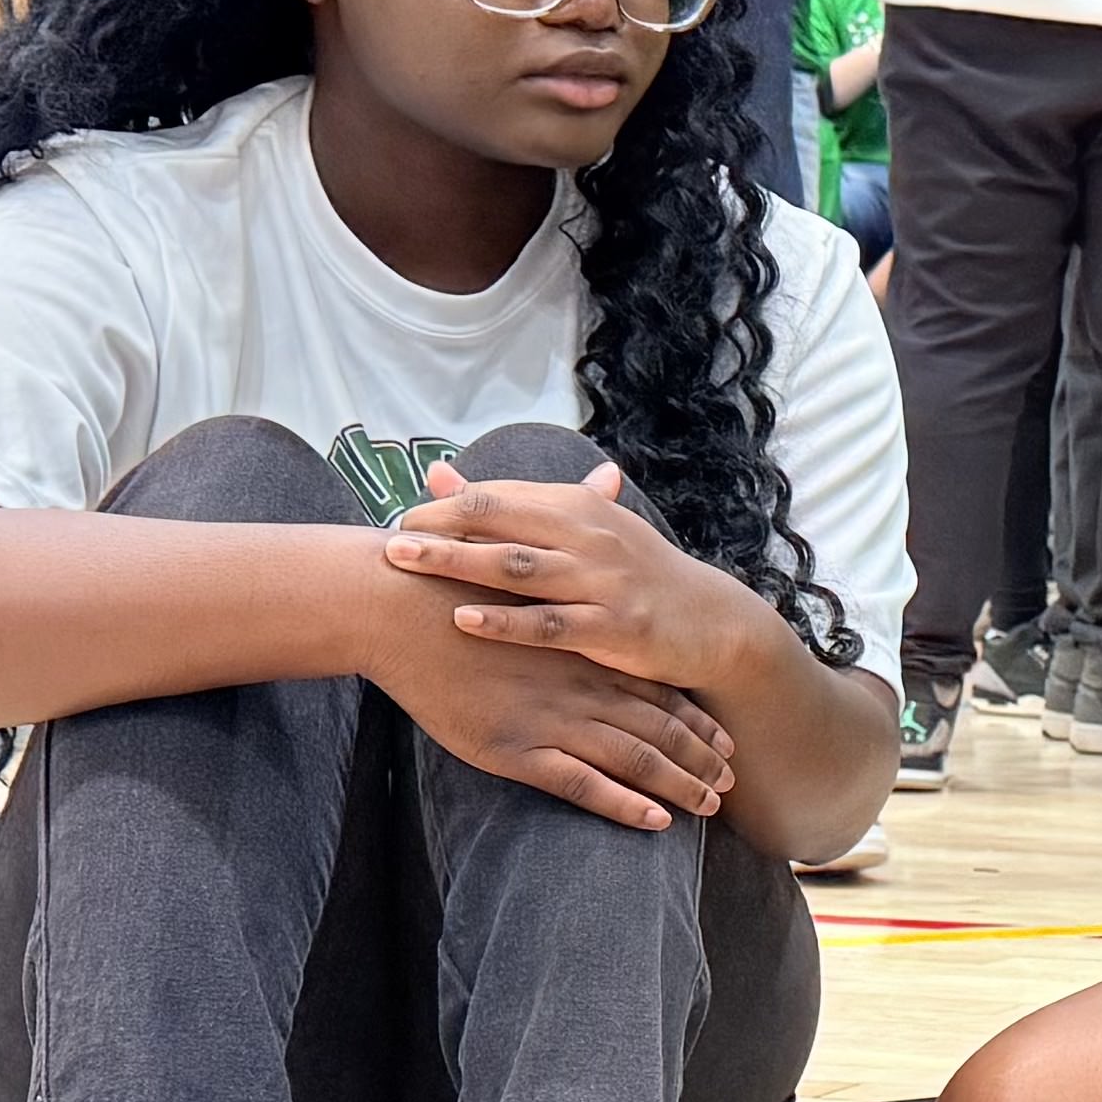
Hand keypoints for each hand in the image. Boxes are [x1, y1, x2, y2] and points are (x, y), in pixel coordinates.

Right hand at [364, 574, 738, 830]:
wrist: (397, 608)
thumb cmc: (454, 585)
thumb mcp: (525, 565)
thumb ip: (573, 545)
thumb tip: (609, 475)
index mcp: (586, 646)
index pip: (659, 687)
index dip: (696, 717)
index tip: (727, 739)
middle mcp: (583, 683)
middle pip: (661, 727)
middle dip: (701, 758)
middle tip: (731, 782)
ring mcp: (554, 717)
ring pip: (636, 758)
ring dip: (679, 786)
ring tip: (709, 808)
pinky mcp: (518, 748)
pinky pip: (585, 784)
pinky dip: (625, 804)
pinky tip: (656, 822)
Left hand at [381, 458, 765, 696]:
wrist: (710, 621)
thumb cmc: (634, 574)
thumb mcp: (582, 528)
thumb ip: (510, 504)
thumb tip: (437, 473)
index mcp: (579, 506)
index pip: (501, 496)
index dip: (447, 505)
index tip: (401, 519)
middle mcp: (589, 536)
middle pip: (501, 522)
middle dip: (441, 526)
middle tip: (391, 537)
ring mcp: (603, 581)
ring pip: (517, 567)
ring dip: (458, 563)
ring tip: (408, 563)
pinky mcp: (614, 628)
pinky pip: (549, 624)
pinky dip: (505, 622)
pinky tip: (463, 620)